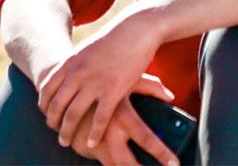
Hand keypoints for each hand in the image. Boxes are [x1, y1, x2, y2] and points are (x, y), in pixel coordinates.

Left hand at [37, 11, 172, 162]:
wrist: (137, 28)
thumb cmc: (115, 38)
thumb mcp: (88, 49)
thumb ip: (75, 63)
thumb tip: (68, 73)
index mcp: (69, 63)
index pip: (45, 90)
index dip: (43, 106)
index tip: (48, 116)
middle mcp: (77, 73)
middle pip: (56, 106)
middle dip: (53, 123)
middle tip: (56, 133)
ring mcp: (95, 82)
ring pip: (73, 115)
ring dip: (67, 132)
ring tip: (68, 143)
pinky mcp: (114, 89)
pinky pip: (100, 118)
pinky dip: (94, 134)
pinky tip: (92, 143)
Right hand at [62, 89, 179, 165]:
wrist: (63, 87)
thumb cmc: (103, 82)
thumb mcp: (127, 80)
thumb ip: (151, 87)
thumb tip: (170, 97)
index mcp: (122, 115)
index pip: (145, 138)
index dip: (161, 153)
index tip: (174, 163)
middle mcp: (106, 131)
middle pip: (125, 162)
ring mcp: (91, 141)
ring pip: (111, 165)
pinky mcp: (80, 147)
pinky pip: (99, 160)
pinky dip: (112, 163)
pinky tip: (123, 162)